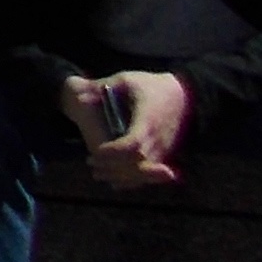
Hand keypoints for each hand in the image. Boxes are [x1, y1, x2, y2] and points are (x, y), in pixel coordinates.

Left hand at [84, 67, 189, 188]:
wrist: (182, 95)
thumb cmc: (149, 86)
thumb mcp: (125, 80)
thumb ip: (102, 88)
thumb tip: (79, 97)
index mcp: (148, 119)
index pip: (134, 144)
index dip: (114, 151)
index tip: (97, 152)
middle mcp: (158, 138)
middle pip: (137, 163)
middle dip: (113, 166)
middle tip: (91, 163)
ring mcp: (164, 149)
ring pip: (144, 172)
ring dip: (121, 176)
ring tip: (98, 172)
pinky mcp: (166, 155)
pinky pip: (150, 174)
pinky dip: (133, 180)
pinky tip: (115, 180)